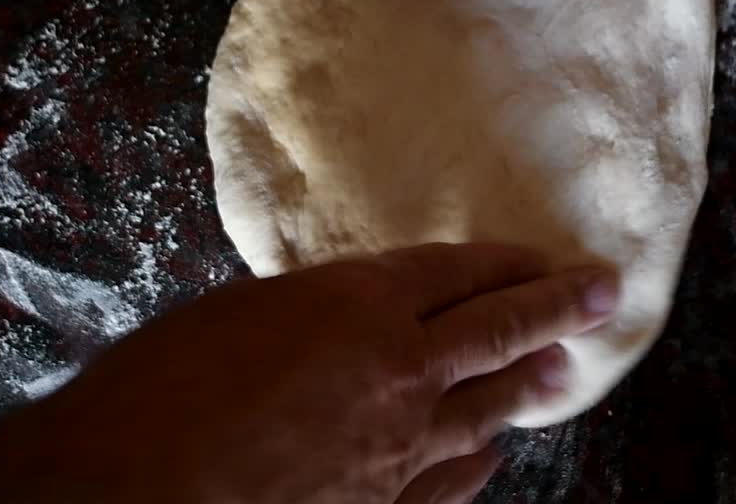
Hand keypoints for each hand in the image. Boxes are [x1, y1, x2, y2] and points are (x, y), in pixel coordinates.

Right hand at [0, 244, 619, 503]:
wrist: (131, 488)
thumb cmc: (159, 388)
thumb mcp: (241, 313)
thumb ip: (314, 312)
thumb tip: (346, 318)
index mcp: (357, 302)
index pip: (456, 270)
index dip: (506, 261)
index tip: (543, 255)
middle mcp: (395, 368)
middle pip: (498, 329)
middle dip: (558, 308)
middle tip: (604, 292)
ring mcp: (396, 445)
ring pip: (486, 408)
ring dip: (527, 386)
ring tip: (560, 370)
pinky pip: (450, 481)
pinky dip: (475, 463)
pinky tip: (489, 456)